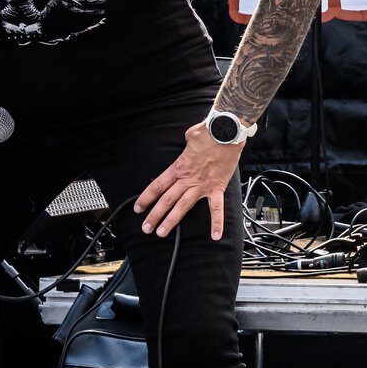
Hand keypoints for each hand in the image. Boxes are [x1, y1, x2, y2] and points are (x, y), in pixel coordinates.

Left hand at [135, 121, 241, 239]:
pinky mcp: (217, 187)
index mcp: (179, 167)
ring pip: (183, 206)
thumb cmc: (209, 132)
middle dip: (155, 215)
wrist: (227, 132)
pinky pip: (216, 208)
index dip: (146, 198)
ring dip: (172, 220)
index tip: (138, 208)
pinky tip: (215, 235)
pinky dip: (217, 222)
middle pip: (167, 199)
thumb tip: (190, 140)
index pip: (158, 186)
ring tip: (162, 232)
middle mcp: (188, 179)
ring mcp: (202, 185)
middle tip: (146, 228)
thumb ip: (187, 142)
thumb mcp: (191, 135)